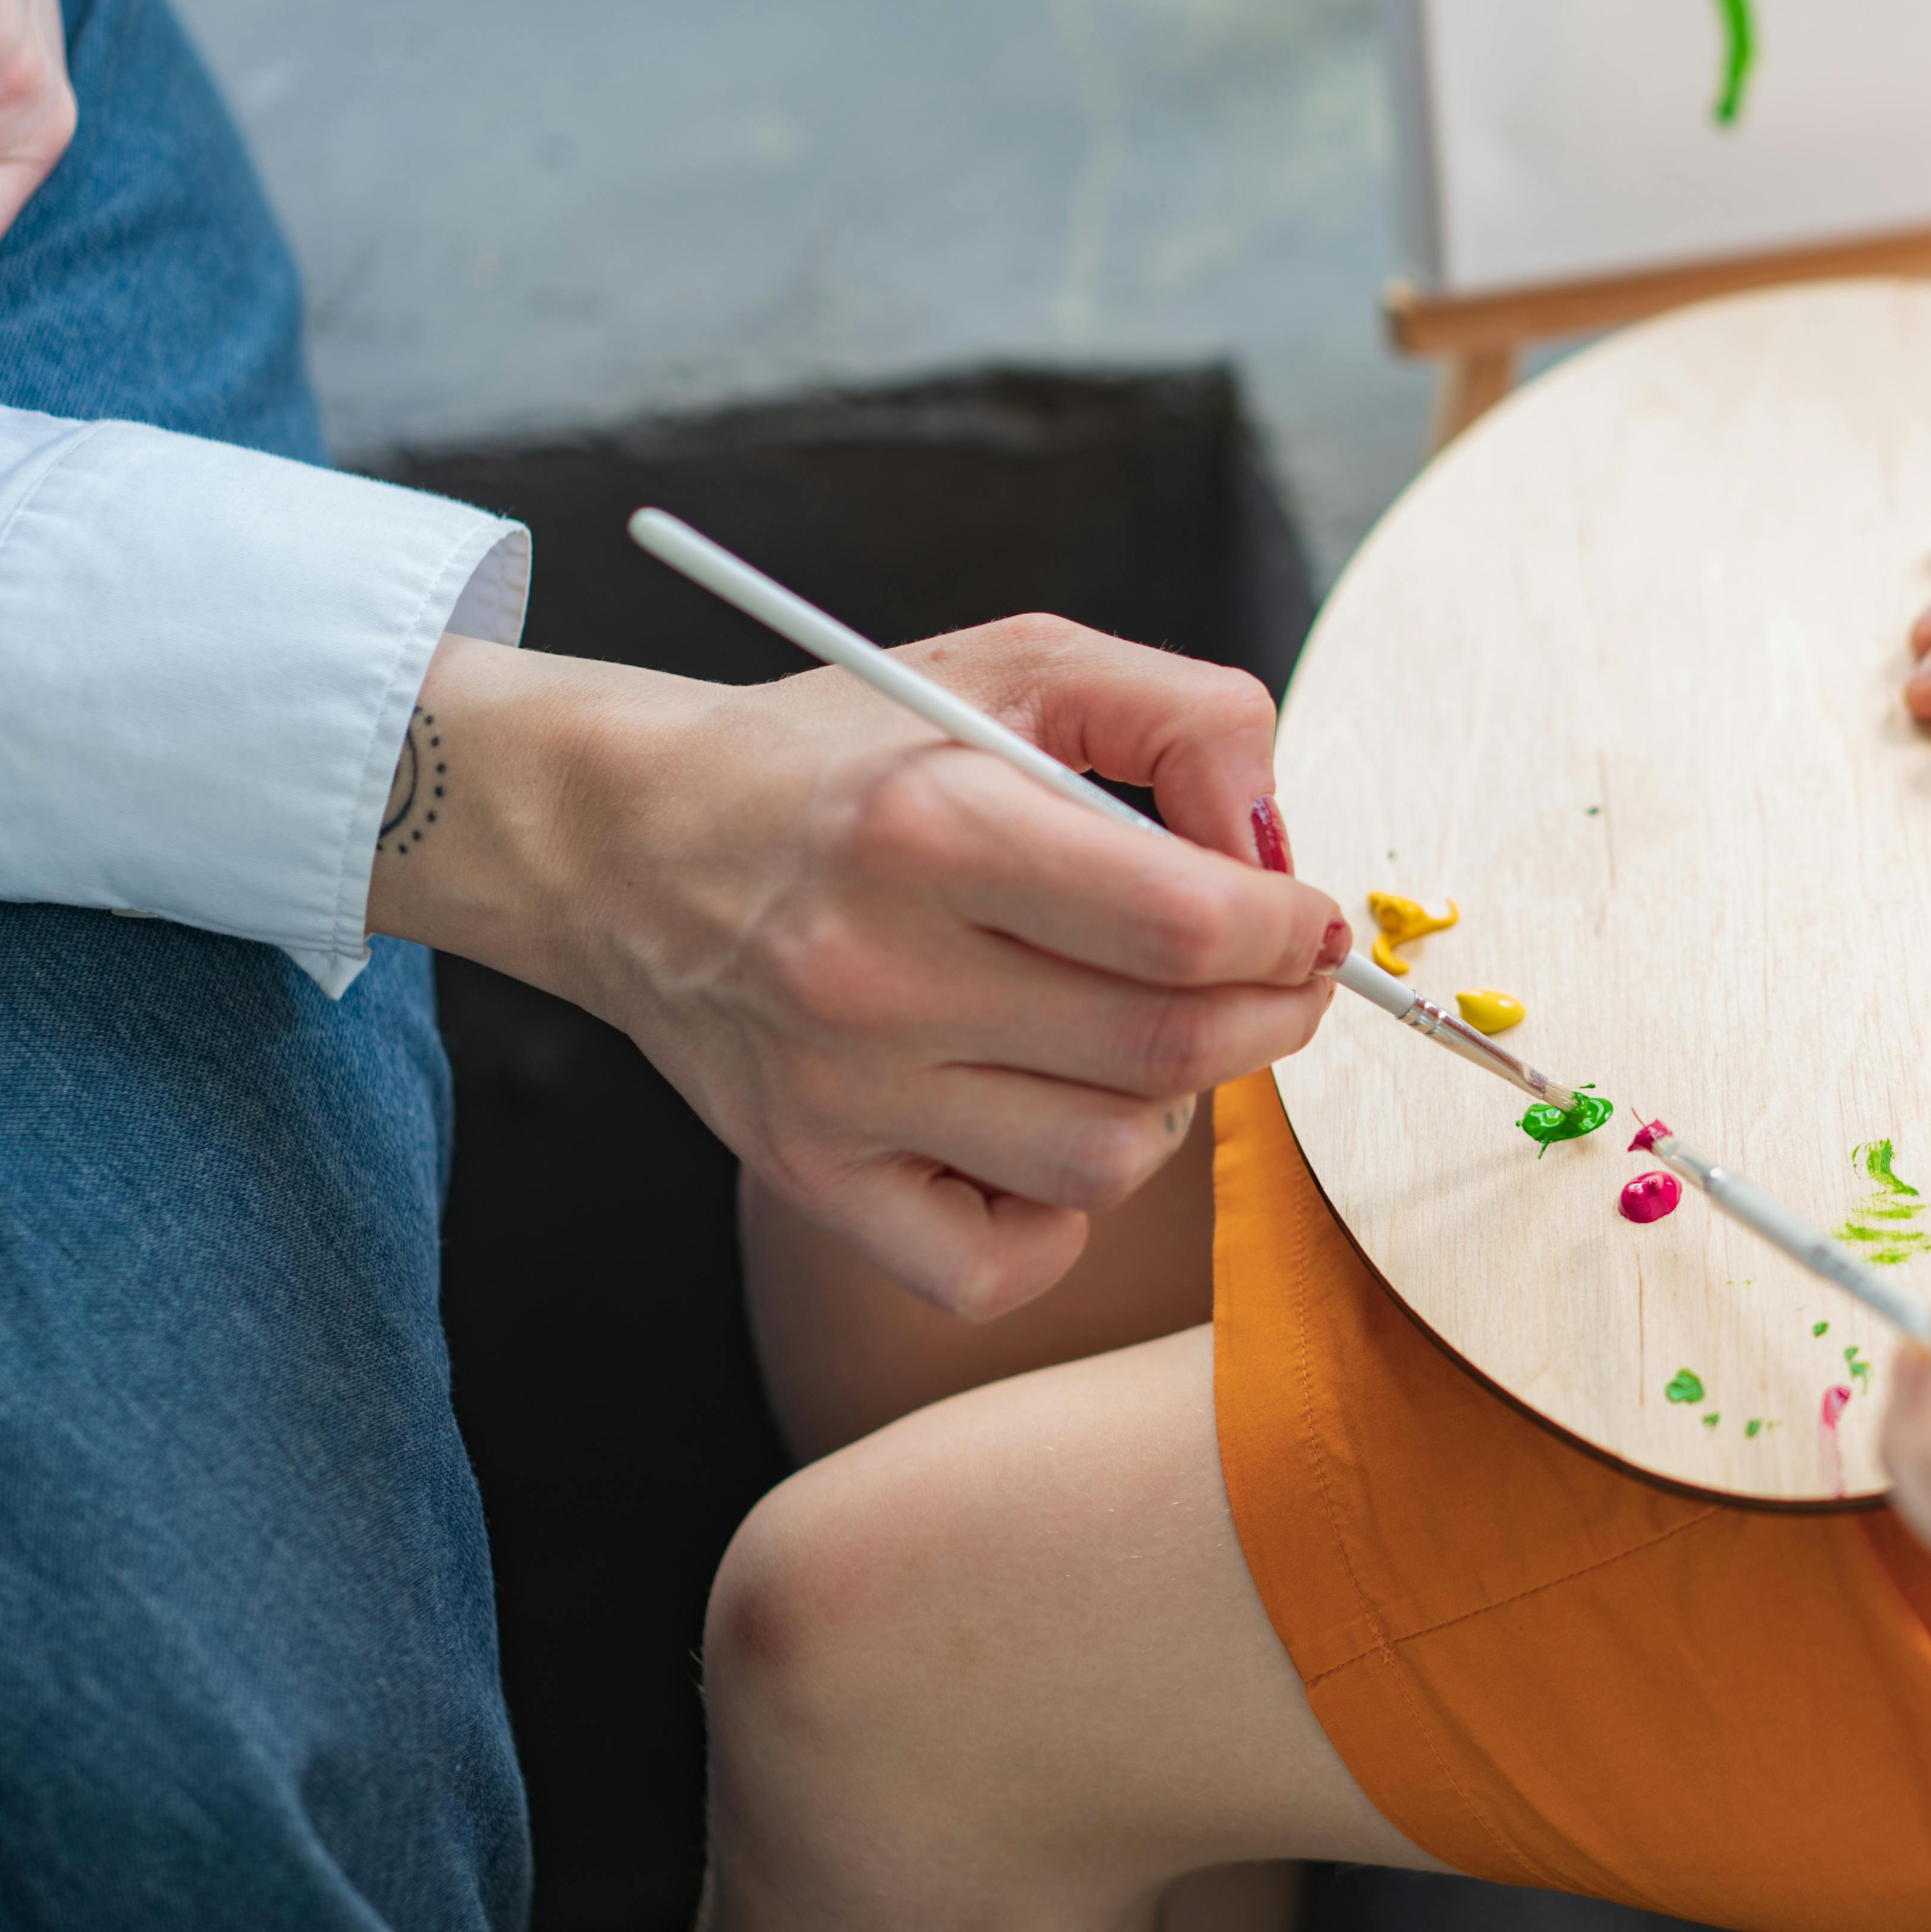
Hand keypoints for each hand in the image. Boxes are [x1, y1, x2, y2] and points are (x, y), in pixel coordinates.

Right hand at [372, 617, 1346, 1320]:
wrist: (629, 838)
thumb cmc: (844, 752)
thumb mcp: (1019, 666)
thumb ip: (1185, 721)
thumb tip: (1275, 846)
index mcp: (932, 823)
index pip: (1190, 926)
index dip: (1290, 932)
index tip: (1301, 920)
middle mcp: (876, 970)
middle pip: (1171, 1050)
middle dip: (1270, 1015)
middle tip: (1270, 979)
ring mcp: (840, 1092)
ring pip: (1107, 1161)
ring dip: (1168, 1103)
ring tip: (1133, 1031)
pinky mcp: (813, 1177)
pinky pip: (998, 1265)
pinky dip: (1056, 1218)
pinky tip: (1042, 1123)